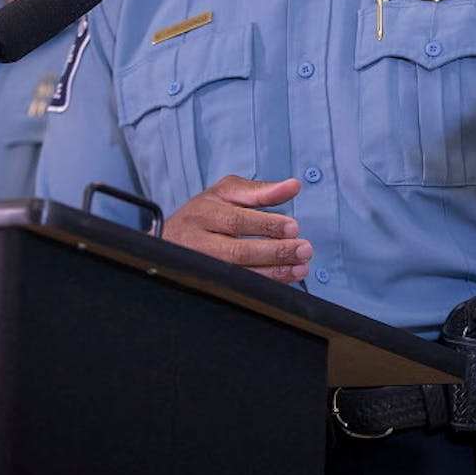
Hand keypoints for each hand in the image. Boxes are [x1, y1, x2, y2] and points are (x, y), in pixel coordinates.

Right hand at [162, 175, 310, 282]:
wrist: (171, 238)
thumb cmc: (205, 212)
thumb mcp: (227, 193)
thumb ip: (260, 190)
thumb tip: (293, 186)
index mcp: (203, 213)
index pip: (236, 220)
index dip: (266, 225)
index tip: (293, 227)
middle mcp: (199, 241)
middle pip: (238, 251)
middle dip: (275, 252)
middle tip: (304, 249)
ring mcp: (202, 266)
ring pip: (239, 274)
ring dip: (275, 273)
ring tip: (301, 267)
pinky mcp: (208, 283)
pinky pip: (239, 288)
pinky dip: (265, 285)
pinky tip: (286, 280)